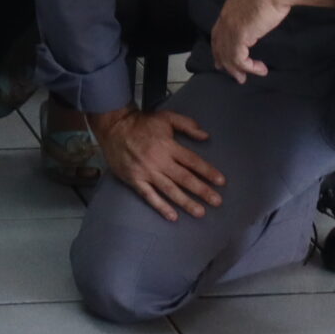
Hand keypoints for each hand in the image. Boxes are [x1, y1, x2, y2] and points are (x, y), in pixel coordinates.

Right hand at [92, 107, 225, 220]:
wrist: (113, 127)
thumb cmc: (142, 123)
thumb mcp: (166, 117)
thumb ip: (187, 125)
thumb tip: (206, 136)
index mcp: (168, 145)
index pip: (192, 161)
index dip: (207, 171)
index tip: (221, 182)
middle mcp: (159, 160)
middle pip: (184, 178)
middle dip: (202, 191)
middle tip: (217, 201)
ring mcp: (146, 172)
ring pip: (169, 190)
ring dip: (185, 202)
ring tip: (200, 212)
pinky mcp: (134, 180)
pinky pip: (149, 196)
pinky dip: (161, 207)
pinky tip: (173, 216)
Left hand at [211, 0, 295, 82]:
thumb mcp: (257, 3)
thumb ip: (252, 13)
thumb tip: (258, 19)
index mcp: (228, 10)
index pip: (218, 33)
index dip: (219, 48)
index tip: (222, 60)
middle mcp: (225, 19)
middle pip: (219, 46)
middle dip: (224, 63)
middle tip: (234, 75)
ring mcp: (230, 27)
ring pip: (227, 56)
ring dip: (238, 70)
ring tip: (246, 77)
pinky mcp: (239, 35)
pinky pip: (238, 59)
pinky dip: (249, 68)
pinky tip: (260, 69)